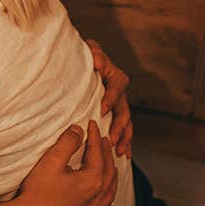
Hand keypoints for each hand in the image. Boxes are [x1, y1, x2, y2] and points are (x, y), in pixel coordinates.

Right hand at [12, 121, 117, 205]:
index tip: (92, 124)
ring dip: (112, 177)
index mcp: (92, 181)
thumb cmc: (37, 192)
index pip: (97, 153)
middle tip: (102, 140)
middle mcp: (97, 198)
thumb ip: (68, 142)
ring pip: (110, 193)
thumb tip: (78, 130)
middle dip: (106, 153)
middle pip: (108, 171)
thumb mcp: (52, 160)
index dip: (94, 136)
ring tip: (110, 166)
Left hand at [86, 39, 132, 157]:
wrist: (78, 64)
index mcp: (114, 76)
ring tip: (120, 151)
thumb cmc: (82, 57)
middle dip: (120, 125)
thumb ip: (95, 52)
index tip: (102, 110)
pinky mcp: (113, 115)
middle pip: (124, 109)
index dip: (111, 98)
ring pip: (126, 123)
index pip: (118, 86)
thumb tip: (98, 63)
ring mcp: (117, 105)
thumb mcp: (88, 50)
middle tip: (112, 137)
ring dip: (124, 137)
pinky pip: (123, 130)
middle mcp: (118, 92)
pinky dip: (125, 142)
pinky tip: (124, 155)